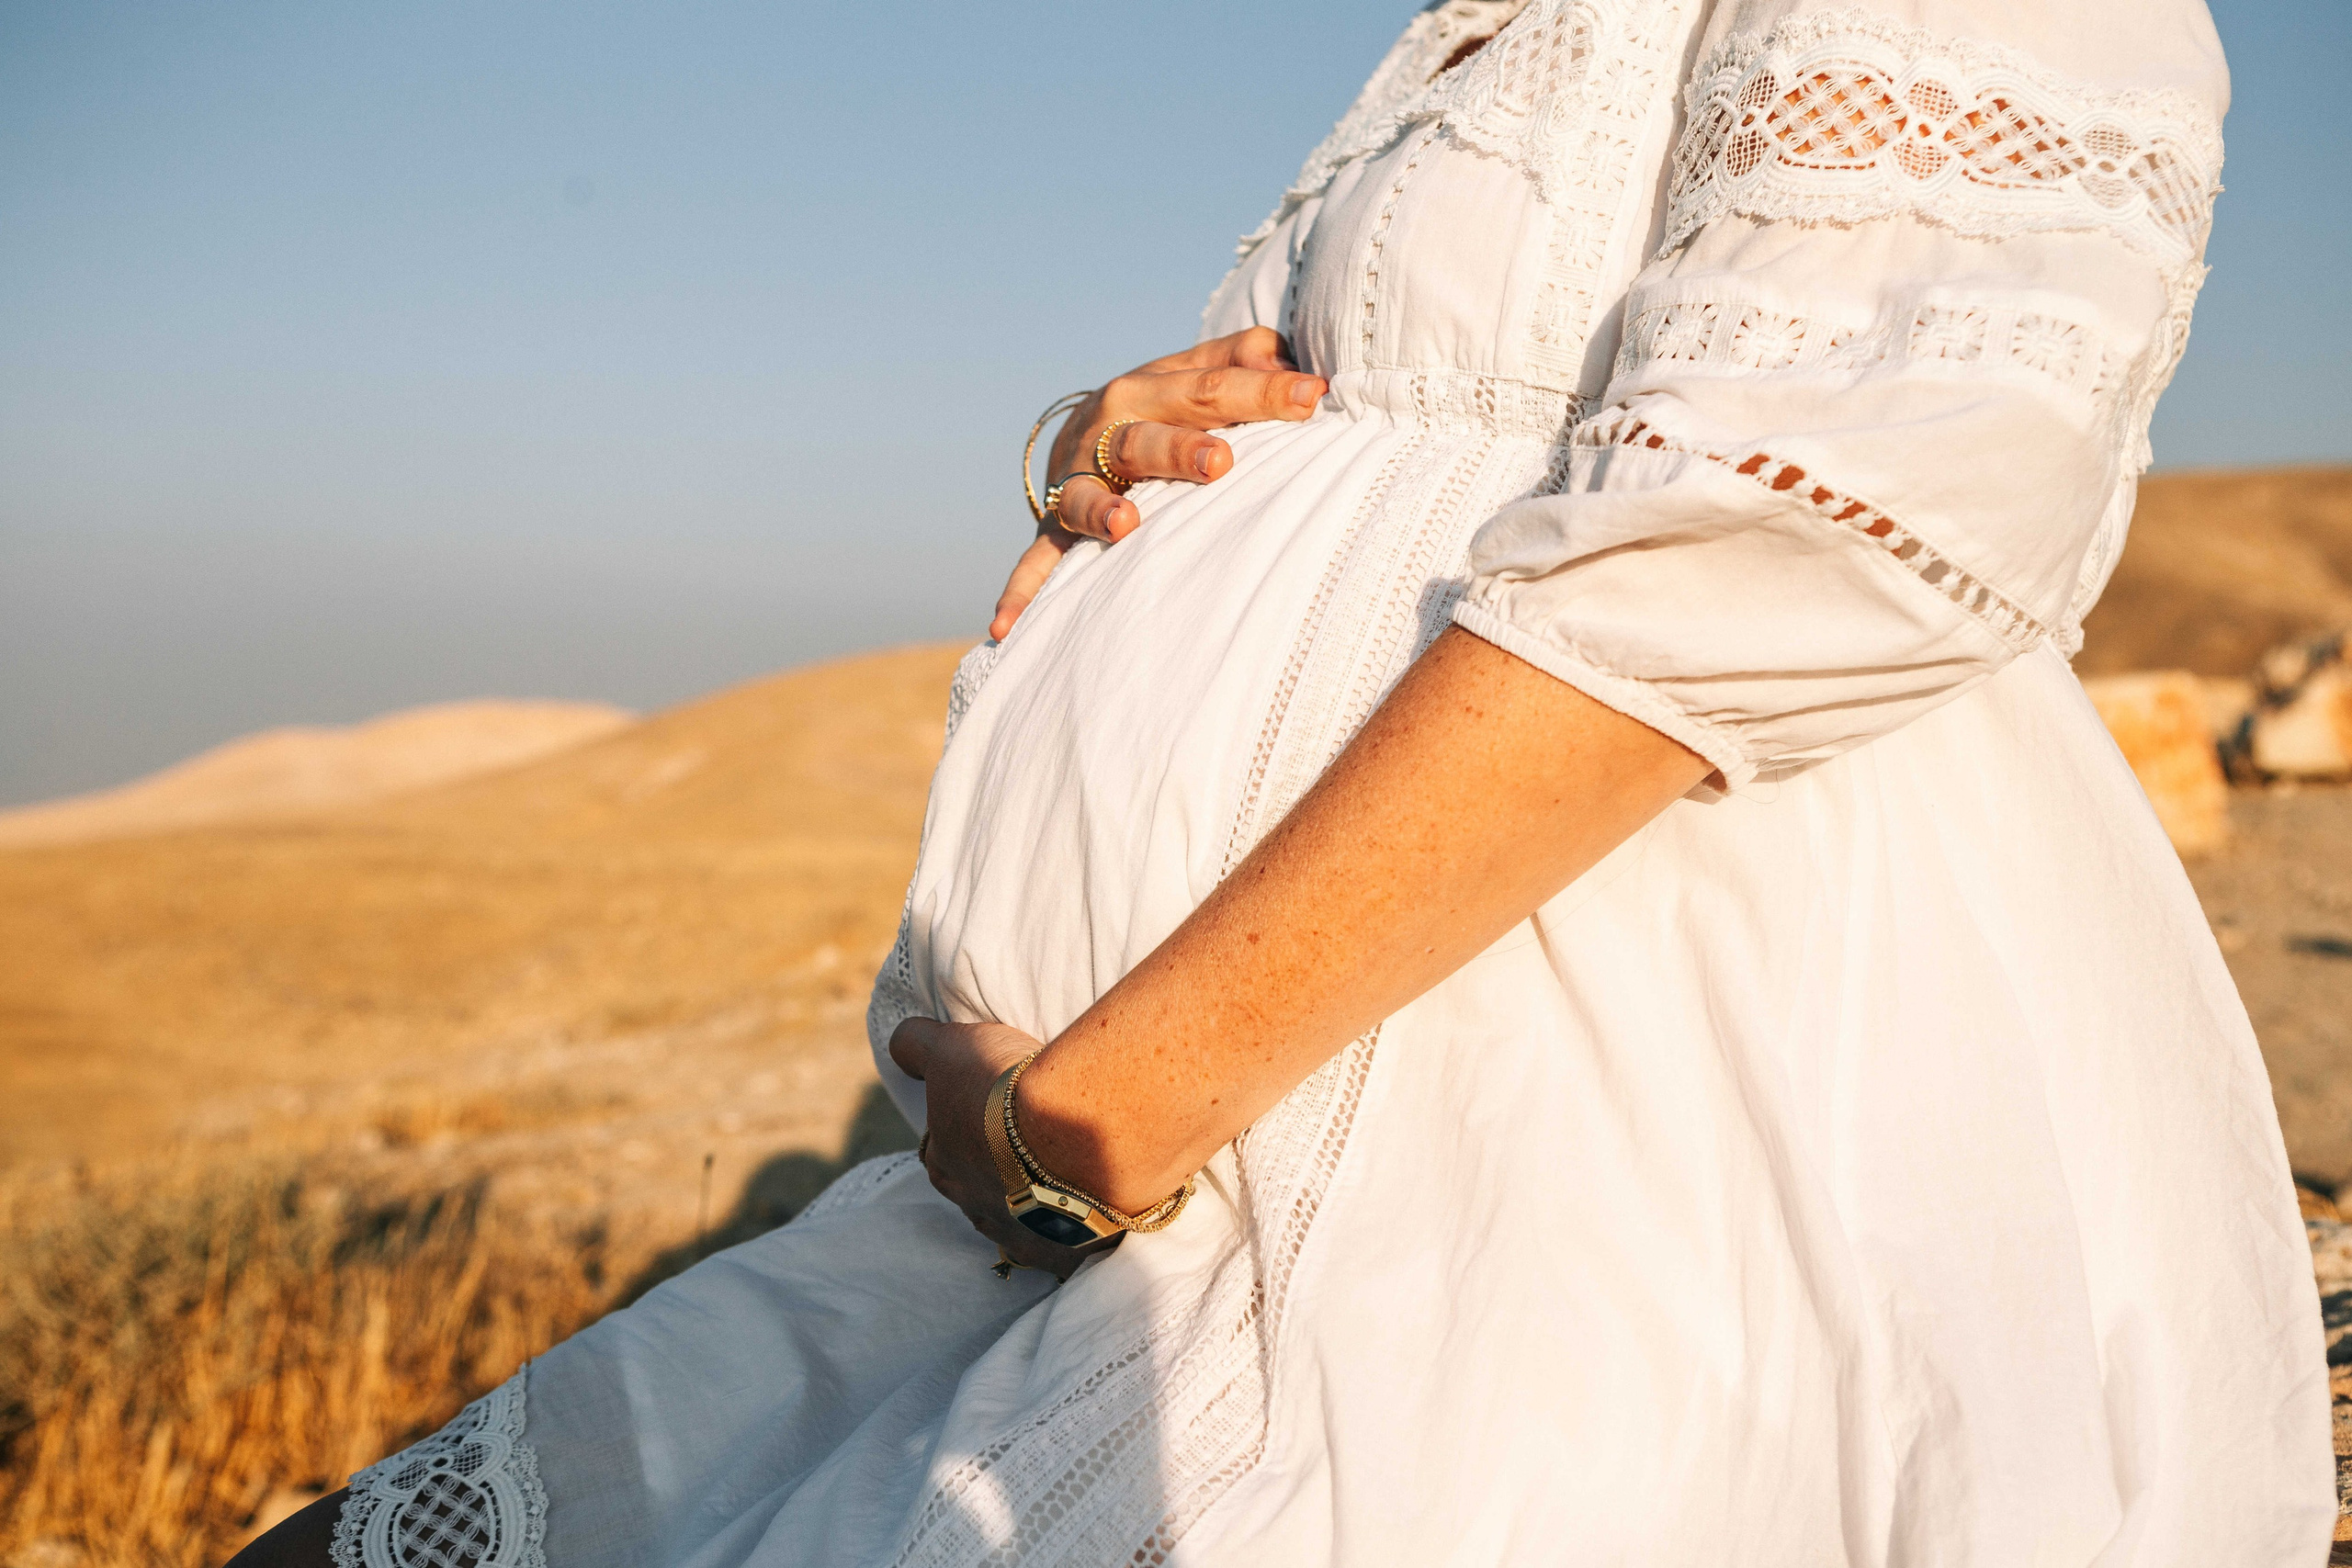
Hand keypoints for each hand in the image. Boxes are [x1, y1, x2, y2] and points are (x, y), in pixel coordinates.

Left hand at [887, 1016, 1091, 1279]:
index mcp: (944, 1166)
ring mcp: (1022, 1238)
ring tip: (1064, 1174)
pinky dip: (1073, 1231)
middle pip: (978, 1190)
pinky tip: (1090, 1208)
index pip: (937, 1150)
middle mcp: (977, 1209)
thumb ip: (916, 1045)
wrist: (1077, 1135)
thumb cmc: (1006, 1093)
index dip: (955, 1128)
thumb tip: (901, 1046)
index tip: (981, 1108)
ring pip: (1021, 1223)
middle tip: (1026, 1139)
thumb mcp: (949, 1049)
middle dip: (996, 1170)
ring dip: (1035, 1202)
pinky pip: (1064, 1249)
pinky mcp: (1066, 1255)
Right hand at [994, 327, 1327, 637]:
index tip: (1310, 399)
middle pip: (1147, 436)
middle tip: (1220, 463)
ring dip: (1102, 509)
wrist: (1085, 429)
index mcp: (1153, 388)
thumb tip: (1290, 360)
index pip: (1211, 387)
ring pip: (1088, 495)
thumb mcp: (1197, 372)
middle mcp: (1110, 430)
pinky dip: (1021, 593)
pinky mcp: (1055, 526)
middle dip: (1180, 448)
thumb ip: (1243, 359)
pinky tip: (1006, 628)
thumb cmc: (1167, 405)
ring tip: (1126, 526)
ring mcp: (1079, 481)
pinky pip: (1037, 561)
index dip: (1261, 392)